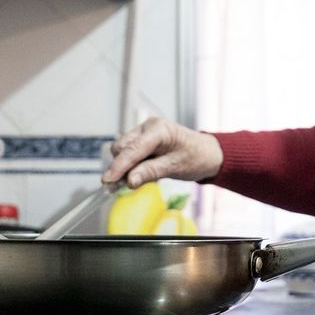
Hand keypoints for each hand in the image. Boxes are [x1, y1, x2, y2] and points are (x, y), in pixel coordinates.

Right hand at [102, 118, 224, 187]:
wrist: (207, 154)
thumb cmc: (196, 157)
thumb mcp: (175, 167)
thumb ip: (150, 172)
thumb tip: (128, 181)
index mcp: (159, 129)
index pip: (132, 149)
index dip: (118, 166)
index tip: (107, 181)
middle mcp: (148, 127)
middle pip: (121, 147)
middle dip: (120, 167)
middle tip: (121, 187)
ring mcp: (144, 133)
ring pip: (122, 150)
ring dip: (124, 167)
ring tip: (138, 179)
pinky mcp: (142, 141)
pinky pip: (128, 153)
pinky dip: (130, 166)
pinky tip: (140, 174)